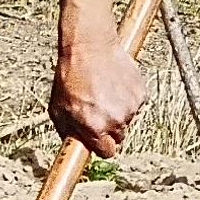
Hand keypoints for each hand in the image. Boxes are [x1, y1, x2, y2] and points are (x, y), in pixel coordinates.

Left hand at [50, 39, 144, 155]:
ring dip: (118, 112)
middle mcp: (115, 120)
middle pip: (119, 138)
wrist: (90, 47)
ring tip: (104, 93)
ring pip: (127, 120)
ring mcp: (130, 107)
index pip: (107, 152)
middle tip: (98, 111)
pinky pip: (136, 105)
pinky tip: (114, 85)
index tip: (97, 139)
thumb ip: (69, 131)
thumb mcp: (58, 108)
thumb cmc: (70, 76)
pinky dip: (127, 99)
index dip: (101, 146)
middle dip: (109, 129)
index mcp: (95, 127)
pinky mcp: (141, 93)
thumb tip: (76, 146)